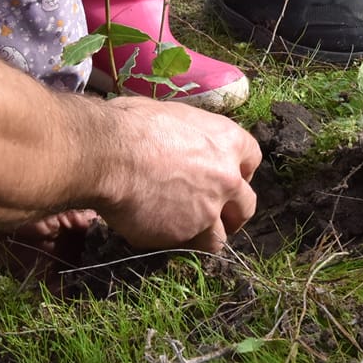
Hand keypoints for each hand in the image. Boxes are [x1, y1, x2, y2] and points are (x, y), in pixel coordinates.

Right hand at [94, 98, 260, 251]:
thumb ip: (191, 138)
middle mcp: (227, 178)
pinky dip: (172, 241)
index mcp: (227, 141)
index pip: (252, 159)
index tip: (226, 177)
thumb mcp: (173, 117)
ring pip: (219, 237)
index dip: (239, 170)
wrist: (110, 155)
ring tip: (181, 230)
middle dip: (233, 213)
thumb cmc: (133, 125)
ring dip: (204, 235)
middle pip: (246, 206)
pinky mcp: (185, 236)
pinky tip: (154, 228)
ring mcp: (208, 211)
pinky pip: (183, 246)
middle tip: (214, 215)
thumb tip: (182, 143)